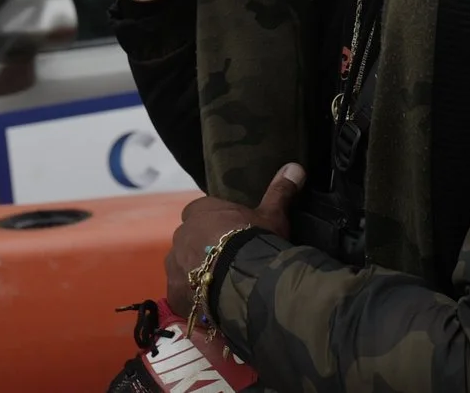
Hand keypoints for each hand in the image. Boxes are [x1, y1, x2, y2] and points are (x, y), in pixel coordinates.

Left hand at [165, 164, 304, 312]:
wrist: (246, 280)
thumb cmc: (255, 240)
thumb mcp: (272, 215)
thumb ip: (280, 191)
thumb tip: (295, 166)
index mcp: (199, 212)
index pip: (198, 212)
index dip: (212, 223)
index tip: (228, 233)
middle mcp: (181, 235)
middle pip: (189, 240)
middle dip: (202, 248)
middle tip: (225, 260)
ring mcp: (174, 264)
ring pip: (181, 266)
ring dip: (194, 273)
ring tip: (219, 285)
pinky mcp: (174, 292)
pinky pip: (180, 292)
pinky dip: (191, 297)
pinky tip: (209, 304)